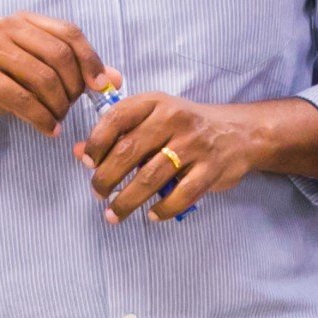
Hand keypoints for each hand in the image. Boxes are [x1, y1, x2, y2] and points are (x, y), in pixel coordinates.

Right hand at [0, 13, 115, 144]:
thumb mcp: (34, 72)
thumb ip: (72, 70)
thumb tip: (116, 79)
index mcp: (20, 20)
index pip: (68, 32)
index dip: (91, 58)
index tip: (101, 85)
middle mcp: (3, 28)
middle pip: (60, 56)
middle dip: (74, 87)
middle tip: (73, 107)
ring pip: (44, 80)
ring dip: (59, 106)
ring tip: (58, 119)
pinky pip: (25, 101)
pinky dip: (43, 120)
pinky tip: (48, 130)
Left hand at [83, 93, 264, 222]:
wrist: (238, 132)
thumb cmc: (186, 126)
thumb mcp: (153, 118)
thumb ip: (118, 133)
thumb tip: (80, 153)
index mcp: (156, 103)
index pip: (117, 118)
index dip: (97, 142)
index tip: (88, 163)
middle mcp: (175, 119)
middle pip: (129, 152)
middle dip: (106, 178)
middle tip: (97, 193)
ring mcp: (195, 145)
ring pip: (151, 178)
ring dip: (127, 201)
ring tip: (113, 214)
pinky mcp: (211, 169)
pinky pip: (181, 195)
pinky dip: (162, 209)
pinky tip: (151, 215)